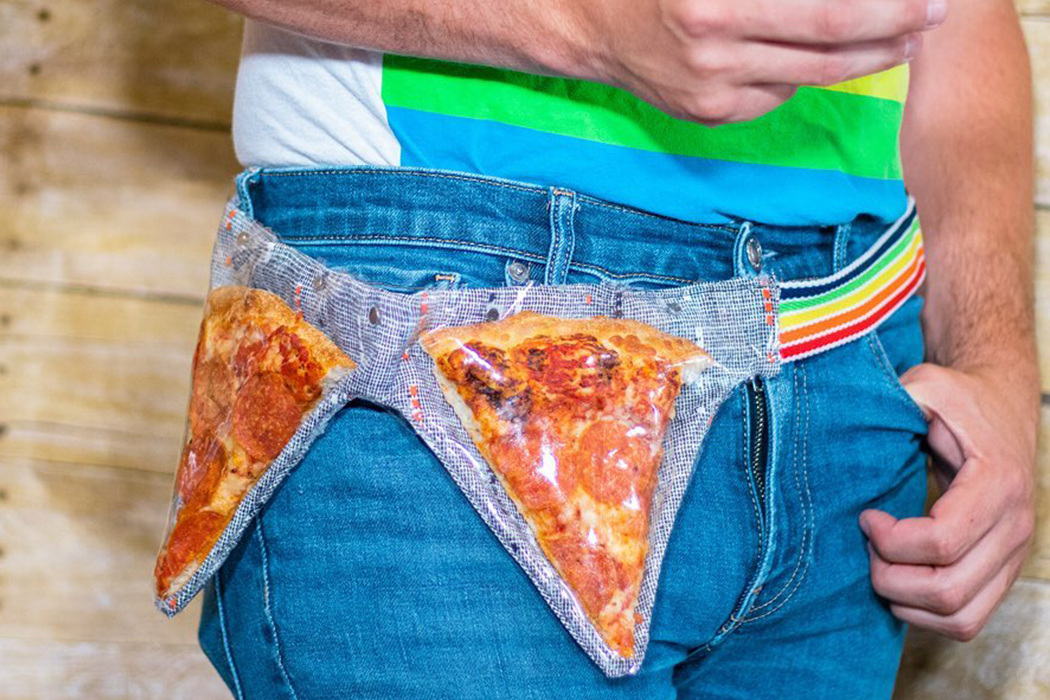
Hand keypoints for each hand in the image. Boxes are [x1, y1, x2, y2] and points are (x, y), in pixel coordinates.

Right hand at [582, 0, 944, 124]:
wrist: (593, 25)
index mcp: (717, 0)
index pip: (825, 4)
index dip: (880, 2)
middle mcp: (715, 43)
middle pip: (829, 39)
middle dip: (892, 27)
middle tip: (932, 14)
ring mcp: (713, 87)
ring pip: (811, 74)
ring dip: (867, 58)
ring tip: (902, 41)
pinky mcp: (710, 114)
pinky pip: (777, 94)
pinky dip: (804, 74)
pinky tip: (815, 58)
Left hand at [860, 363, 1036, 640]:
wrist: (1000, 409)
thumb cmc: (957, 399)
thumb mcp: (926, 385)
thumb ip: (898, 399)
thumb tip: (851, 418)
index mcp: (998, 483)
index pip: (942, 541)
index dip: (891, 540)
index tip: (866, 516)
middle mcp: (1015, 527)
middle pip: (948, 590)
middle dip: (890, 577)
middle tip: (866, 545)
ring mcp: (1013, 555)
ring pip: (960, 617)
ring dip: (906, 603)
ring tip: (880, 565)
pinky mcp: (1002, 571)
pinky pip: (967, 621)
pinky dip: (925, 616)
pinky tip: (897, 581)